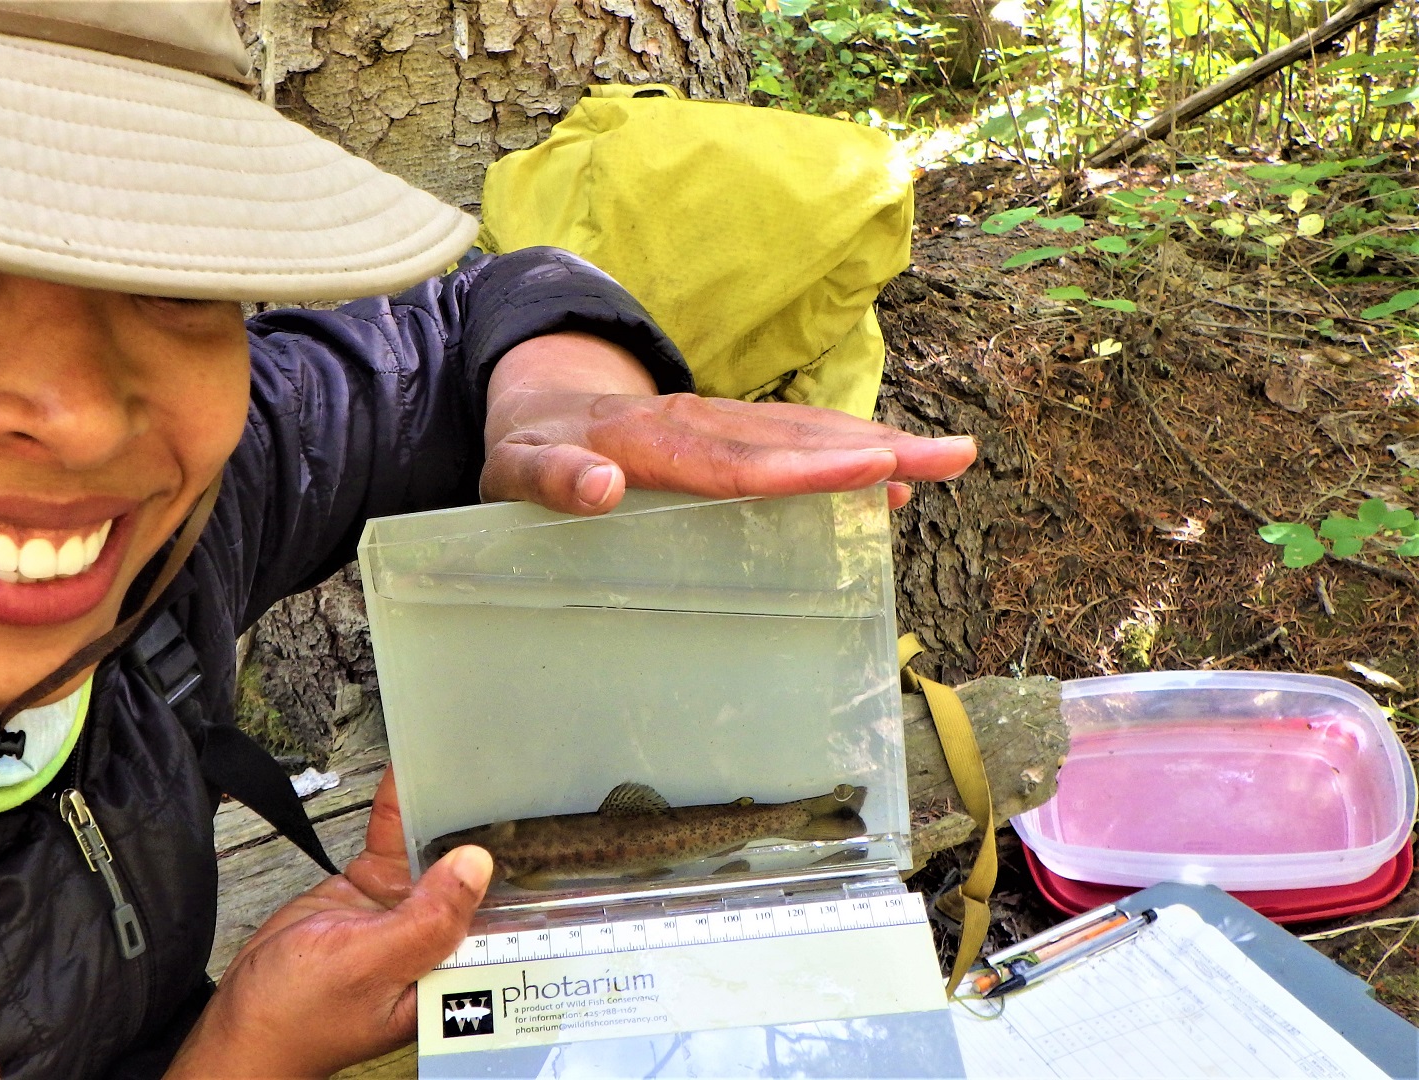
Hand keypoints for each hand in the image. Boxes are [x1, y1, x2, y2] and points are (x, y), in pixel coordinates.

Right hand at [166, 772, 489, 1078]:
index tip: (521, 820)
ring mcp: (398, 915)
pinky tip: (407, 779)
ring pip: (429, 853)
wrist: (242, 1021)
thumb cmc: (299, 1019)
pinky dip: (397, 813)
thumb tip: (475, 866)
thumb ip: (425, 919)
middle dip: (479, 831)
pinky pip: (390, 846)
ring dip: (439, 815)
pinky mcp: (366, 894)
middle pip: (468, 878)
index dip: (512, 870)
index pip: (497, 916)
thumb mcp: (366, 966)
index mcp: (450, 973)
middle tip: (493, 776)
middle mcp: (432, 942)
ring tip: (456, 765)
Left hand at [481, 332, 977, 513]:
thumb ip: (551, 479)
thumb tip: (598, 486)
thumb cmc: (524, 450)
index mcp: (648, 440)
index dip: (804, 470)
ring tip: (951, 458)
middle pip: (792, 439)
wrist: (533, 402)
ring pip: (805, 432)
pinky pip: (795, 440)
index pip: (736, 462)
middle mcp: (694, 423)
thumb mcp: (514, 470)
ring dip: (877, 445)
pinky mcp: (729, 432)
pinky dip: (846, 453)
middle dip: (874, 449)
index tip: (871, 470)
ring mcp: (717, 423)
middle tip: (954, 458)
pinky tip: (894, 478)